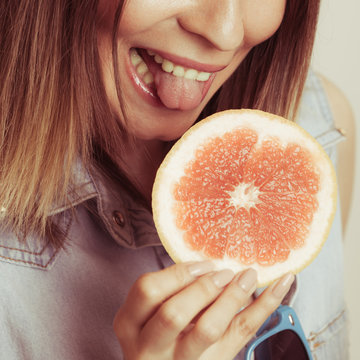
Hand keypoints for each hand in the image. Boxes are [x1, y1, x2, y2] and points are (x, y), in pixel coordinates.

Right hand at [113, 261, 293, 359]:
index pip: (147, 290)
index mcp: (131, 324)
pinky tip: (281, 284)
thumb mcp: (147, 313)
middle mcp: (149, 347)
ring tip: (248, 276)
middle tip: (223, 272)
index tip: (200, 264)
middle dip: (202, 288)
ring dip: (232, 297)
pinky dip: (265, 305)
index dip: (176, 274)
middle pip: (174, 313)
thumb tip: (208, 259)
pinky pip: (242, 333)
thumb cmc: (158, 334)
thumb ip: (168, 290)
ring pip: (207, 328)